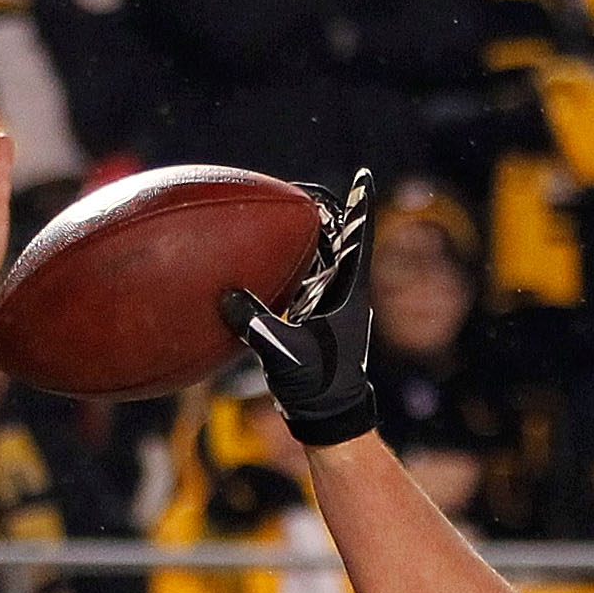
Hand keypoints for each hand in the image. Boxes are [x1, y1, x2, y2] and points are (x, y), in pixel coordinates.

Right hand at [219, 169, 377, 446]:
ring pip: (322, 260)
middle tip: (307, 188)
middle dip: (326, 213)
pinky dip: (292, 263)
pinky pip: (305, 280)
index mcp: (347, 293)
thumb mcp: (283, 353)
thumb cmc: (316, 386)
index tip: (364, 176)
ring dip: (309, 236)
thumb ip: (256, 324)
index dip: (359, 205)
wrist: (327, 417)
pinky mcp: (315, 319)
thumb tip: (228, 296)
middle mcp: (343, 294)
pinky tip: (273, 256)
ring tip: (292, 211)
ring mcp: (330, 306)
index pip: (357, 238)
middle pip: (338, 241)